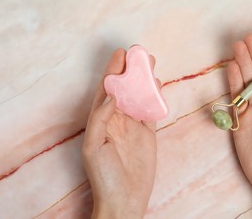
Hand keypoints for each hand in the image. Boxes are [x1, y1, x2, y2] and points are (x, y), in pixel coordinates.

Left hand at [82, 49, 157, 218]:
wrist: (125, 199)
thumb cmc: (104, 176)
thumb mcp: (94, 146)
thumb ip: (101, 118)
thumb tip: (111, 94)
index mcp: (100, 119)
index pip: (107, 89)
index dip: (113, 70)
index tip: (122, 53)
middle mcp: (117, 119)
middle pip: (125, 89)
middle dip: (131, 71)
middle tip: (140, 53)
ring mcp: (133, 125)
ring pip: (140, 97)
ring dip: (145, 81)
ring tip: (151, 64)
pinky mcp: (147, 133)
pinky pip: (151, 111)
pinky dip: (155, 98)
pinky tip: (157, 86)